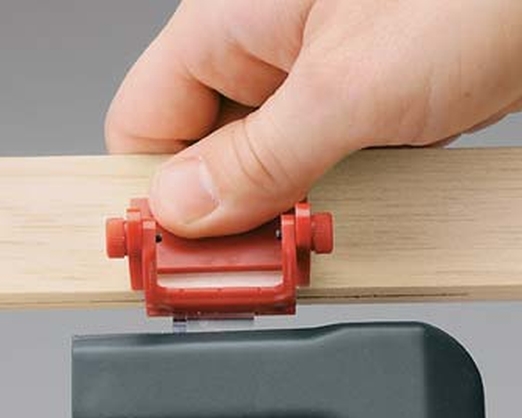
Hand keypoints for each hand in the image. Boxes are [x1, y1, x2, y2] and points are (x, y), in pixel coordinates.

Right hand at [106, 0, 521, 237]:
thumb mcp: (352, 88)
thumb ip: (258, 157)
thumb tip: (184, 209)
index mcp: (230, 22)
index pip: (145, 125)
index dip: (153, 196)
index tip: (177, 255)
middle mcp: (262, 53)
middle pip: (200, 156)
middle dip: (222, 218)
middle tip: (248, 265)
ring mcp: (308, 84)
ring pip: (255, 170)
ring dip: (272, 216)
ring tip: (295, 247)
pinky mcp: (349, 109)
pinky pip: (306, 169)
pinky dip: (312, 205)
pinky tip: (329, 225)